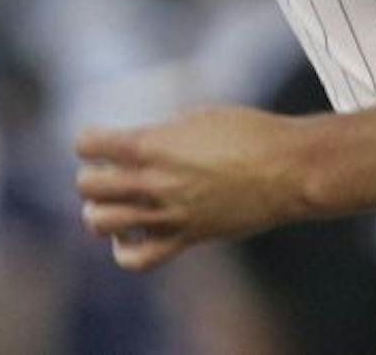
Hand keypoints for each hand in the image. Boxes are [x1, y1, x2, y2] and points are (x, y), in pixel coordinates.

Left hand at [75, 107, 314, 270]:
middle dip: (92, 176)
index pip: (87, 144)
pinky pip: (137, 259)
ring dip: (100, 211)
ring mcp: (167, 214)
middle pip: (87, 186)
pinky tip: (132, 233)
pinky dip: (124, 249)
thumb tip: (141, 142)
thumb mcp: (197, 115)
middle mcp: (152, 181)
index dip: (90, 141)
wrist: (288, 168)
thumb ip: (160, 131)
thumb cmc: (249, 132)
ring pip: (100, 223)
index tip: (103, 141)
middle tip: (111, 171)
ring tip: (115, 202)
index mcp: (151, 144)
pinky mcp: (185, 238)